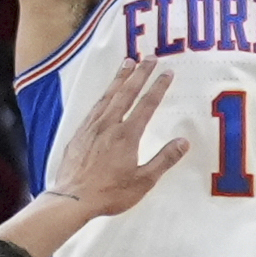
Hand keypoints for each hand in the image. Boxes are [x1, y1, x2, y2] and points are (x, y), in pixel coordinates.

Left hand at [34, 55, 190, 215]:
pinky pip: (94, 107)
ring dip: (119, 78)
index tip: (167, 72)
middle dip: (140, 73)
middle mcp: (109, 125)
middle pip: (127, 93)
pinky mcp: (79, 133)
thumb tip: (183, 142)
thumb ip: (164, 160)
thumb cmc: (109, 193)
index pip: (146, 105)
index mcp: (126, 135)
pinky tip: (106, 93)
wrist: (72, 198)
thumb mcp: (143, 181)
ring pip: (108, 96)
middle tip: (149, 58)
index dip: (158, 87)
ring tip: (127, 63)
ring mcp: (91, 127)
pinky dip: (103, 95)